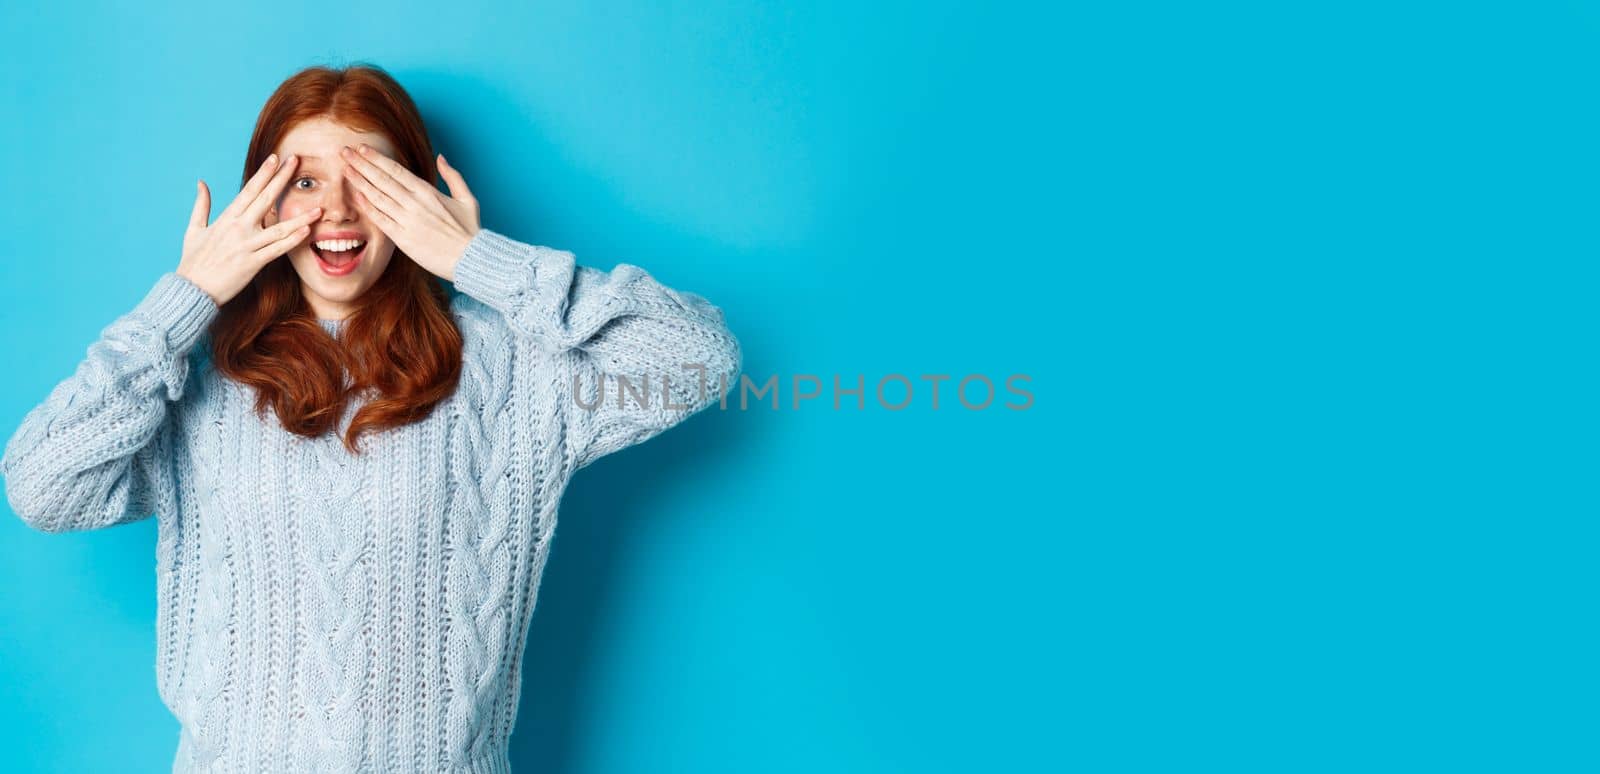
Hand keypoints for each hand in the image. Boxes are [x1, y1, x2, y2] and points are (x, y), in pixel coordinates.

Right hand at [178, 153, 321, 305]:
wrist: (192, 289)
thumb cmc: (194, 260)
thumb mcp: (193, 229)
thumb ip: (201, 205)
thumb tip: (201, 183)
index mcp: (226, 218)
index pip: (249, 190)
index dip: (264, 173)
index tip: (276, 158)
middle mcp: (238, 228)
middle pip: (265, 199)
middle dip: (282, 179)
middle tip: (296, 161)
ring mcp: (247, 245)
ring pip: (279, 228)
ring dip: (300, 217)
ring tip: (318, 208)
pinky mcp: (253, 263)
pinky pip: (278, 249)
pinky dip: (293, 240)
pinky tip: (307, 231)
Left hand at [339, 144, 479, 279]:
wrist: (471, 259)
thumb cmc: (470, 231)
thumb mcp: (467, 199)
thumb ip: (453, 176)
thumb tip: (441, 158)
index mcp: (429, 192)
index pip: (397, 170)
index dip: (377, 158)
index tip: (363, 149)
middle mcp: (415, 204)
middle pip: (382, 179)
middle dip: (361, 164)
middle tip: (345, 152)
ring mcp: (408, 221)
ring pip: (377, 197)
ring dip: (359, 182)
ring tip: (345, 170)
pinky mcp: (403, 239)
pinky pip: (381, 220)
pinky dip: (367, 207)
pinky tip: (355, 196)